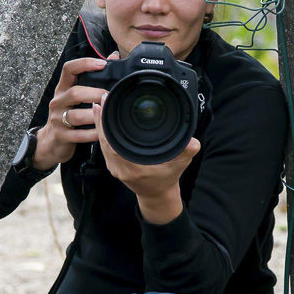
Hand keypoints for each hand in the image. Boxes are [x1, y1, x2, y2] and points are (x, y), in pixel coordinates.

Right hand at [32, 57, 108, 168]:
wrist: (51, 143)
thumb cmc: (69, 115)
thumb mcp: (76, 97)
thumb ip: (92, 78)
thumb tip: (113, 56)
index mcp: (63, 89)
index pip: (68, 69)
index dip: (85, 63)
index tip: (102, 64)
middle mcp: (58, 101)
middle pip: (75, 92)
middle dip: (94, 94)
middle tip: (108, 96)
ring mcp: (57, 119)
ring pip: (77, 115)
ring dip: (95, 115)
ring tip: (108, 115)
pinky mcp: (61, 136)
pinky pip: (79, 135)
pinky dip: (92, 134)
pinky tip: (102, 132)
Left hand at [93, 91, 200, 223]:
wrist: (158, 194)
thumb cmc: (168, 178)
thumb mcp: (182, 163)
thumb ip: (187, 150)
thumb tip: (193, 141)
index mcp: (135, 168)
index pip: (114, 145)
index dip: (107, 126)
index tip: (107, 107)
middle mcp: (121, 168)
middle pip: (104, 141)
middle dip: (102, 119)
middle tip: (103, 99)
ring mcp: (114, 167)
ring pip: (102, 143)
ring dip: (100, 124)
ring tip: (101, 104)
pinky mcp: (113, 165)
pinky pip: (104, 146)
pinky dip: (102, 132)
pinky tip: (102, 119)